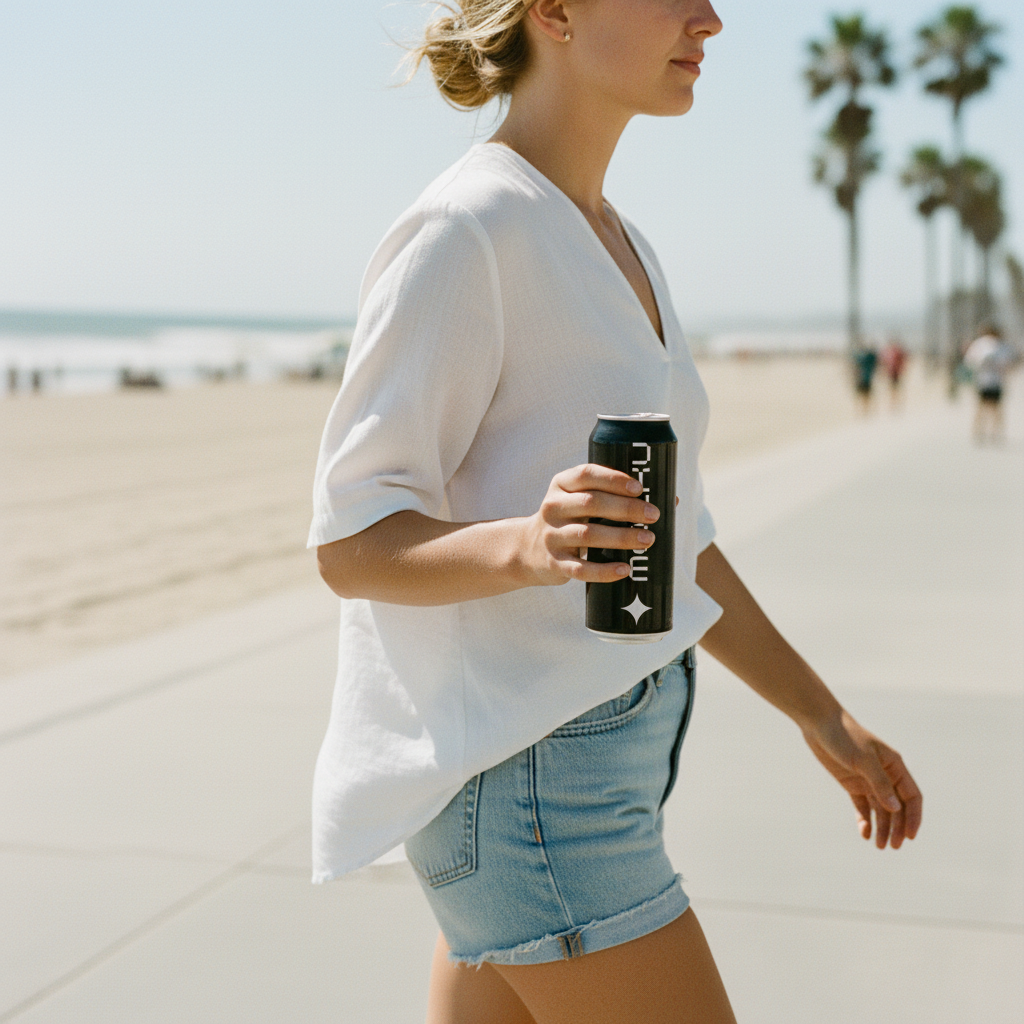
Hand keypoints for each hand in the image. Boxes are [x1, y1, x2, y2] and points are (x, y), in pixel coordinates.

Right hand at [520, 464, 658, 585]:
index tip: (639, 487)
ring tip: (648, 540)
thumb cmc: (569, 519)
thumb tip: (670, 498)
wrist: (527, 550)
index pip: (586, 475)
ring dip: (621, 538)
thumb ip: (613, 495)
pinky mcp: (554, 563)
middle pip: (590, 503)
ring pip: (588, 535)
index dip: (613, 479)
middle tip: (653, 514)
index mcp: (561, 485)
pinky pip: (581, 569)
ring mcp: (552, 536)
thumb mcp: (578, 500)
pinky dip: (604, 571)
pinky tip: (625, 570)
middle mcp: (553, 507)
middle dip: (625, 509)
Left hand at [802, 709, 921, 848]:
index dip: (914, 817)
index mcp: (895, 766)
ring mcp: (868, 780)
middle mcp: (885, 775)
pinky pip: (863, 807)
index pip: (912, 796)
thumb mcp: (863, 760)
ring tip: (880, 846)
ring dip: (883, 828)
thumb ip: (880, 784)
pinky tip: (865, 834)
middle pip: (897, 807)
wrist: (818, 723)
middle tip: (892, 847)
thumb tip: (896, 809)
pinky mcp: (852, 784)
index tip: (910, 836)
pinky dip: (865, 820)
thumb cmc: (844, 736)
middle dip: (897, 827)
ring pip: (881, 810)